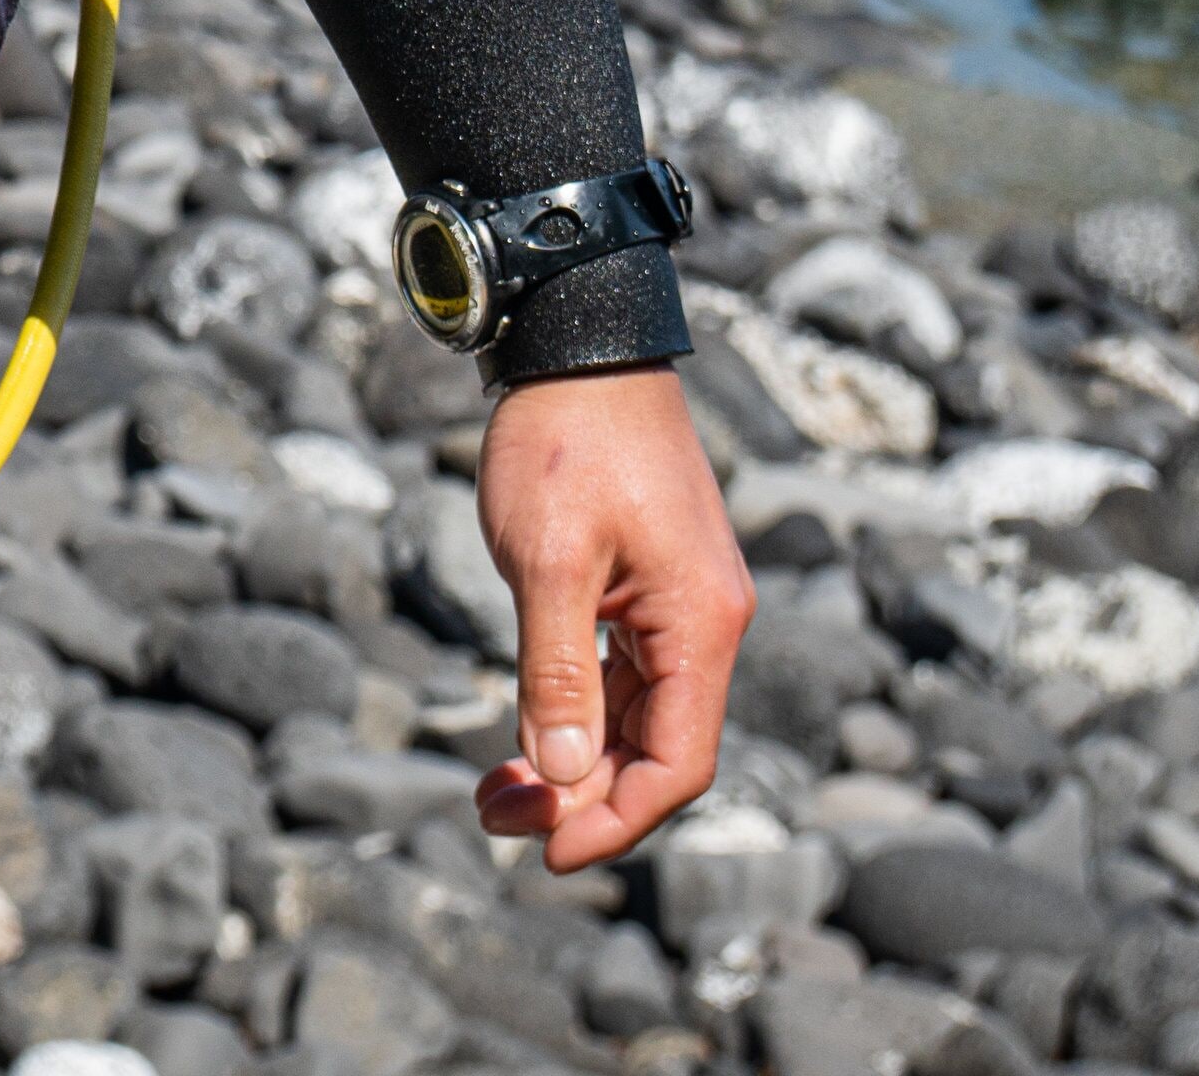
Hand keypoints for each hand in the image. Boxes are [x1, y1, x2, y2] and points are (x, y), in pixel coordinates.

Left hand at [470, 365, 753, 869]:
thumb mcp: (547, 563)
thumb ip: (558, 673)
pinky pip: (624, 679)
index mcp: (700, 626)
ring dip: (575, 764)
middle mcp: (705, 625)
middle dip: (582, 799)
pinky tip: (528, 735)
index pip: (676, 765)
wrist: (577, 345)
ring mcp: (678, 607)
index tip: (545, 854)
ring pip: (638, 720)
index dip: (615, 821)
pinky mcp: (647, 587)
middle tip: (494, 818)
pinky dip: (578, 716)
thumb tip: (565, 776)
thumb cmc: (562, 443)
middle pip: (657, 752)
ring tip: (496, 789)